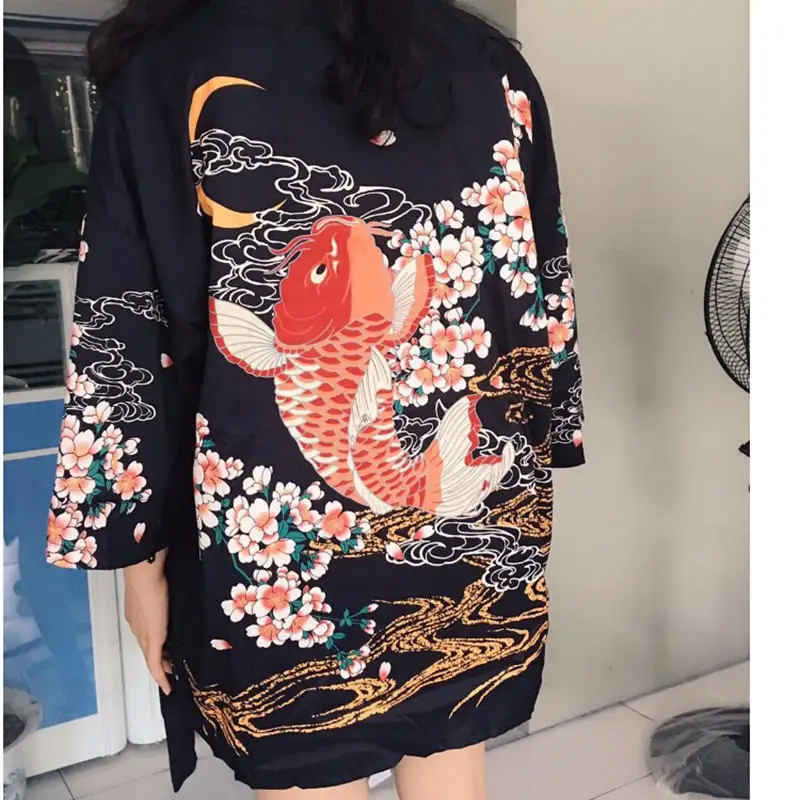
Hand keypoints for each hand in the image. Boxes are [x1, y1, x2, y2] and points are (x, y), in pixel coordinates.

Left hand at [123, 549, 171, 695]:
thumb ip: (164, 589)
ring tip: (174, 674)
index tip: (165, 646)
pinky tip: (168, 686)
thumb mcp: (161, 583)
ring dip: (162, 665)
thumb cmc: (155, 573)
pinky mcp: (152, 640)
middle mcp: (138, 626)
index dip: (156, 640)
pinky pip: (155, 665)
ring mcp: (144, 634)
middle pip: (150, 647)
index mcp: (138, 613)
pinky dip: (161, 676)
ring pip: (153, 656)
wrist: (144, 575)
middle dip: (160, 656)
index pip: (147, 632)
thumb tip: (171, 584)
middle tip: (173, 664)